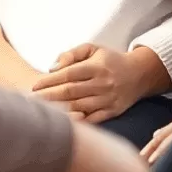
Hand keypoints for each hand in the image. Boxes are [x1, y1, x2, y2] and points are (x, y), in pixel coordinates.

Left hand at [32, 44, 169, 122]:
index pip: (69, 74)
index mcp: (97, 67)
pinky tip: (62, 123)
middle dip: (49, 97)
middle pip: (71, 92)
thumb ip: (72, 54)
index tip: (35, 85)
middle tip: (31, 101)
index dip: (50, 80)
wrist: (139, 74)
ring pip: (79, 107)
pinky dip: (77, 122)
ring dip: (59, 110)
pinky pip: (92, 120)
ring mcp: (108, 100)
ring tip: (42, 112)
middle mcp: (103, 84)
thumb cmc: (110, 60)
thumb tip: (53, 67)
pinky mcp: (112, 112)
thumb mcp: (93, 49)